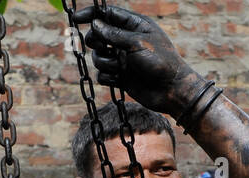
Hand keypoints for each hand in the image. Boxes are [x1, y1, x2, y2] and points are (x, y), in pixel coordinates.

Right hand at [72, 5, 199, 115]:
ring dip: (104, 62)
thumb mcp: (137, 43)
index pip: (108, 14)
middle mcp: (126, 41)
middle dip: (95, 41)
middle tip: (102, 47)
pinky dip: (107, 77)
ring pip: (98, 57)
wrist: (171, 91)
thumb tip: (95, 24)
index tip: (76, 18)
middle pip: (98, 35)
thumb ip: (114, 34)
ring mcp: (123, 59)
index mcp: (134, 25)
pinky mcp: (121, 77)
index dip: (91, 14)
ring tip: (118, 67)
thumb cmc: (160, 62)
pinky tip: (119, 80)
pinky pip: (102, 75)